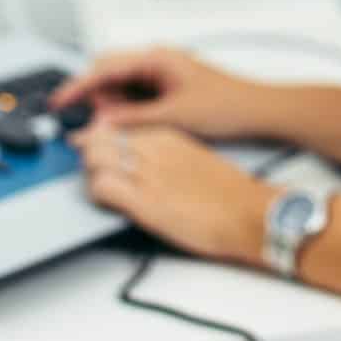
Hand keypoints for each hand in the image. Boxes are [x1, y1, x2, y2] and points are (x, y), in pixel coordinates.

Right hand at [49, 47, 267, 140]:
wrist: (260, 111)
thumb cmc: (229, 104)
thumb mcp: (174, 115)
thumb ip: (132, 120)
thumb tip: (101, 126)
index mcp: (157, 57)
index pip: (105, 67)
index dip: (78, 86)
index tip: (59, 101)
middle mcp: (158, 62)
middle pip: (109, 76)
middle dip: (94, 100)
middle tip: (85, 123)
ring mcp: (163, 77)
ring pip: (122, 90)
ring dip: (111, 110)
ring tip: (108, 131)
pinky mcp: (168, 91)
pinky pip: (136, 100)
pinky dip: (126, 114)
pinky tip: (126, 129)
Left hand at [70, 123, 274, 266]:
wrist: (250, 215)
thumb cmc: (231, 194)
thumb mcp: (196, 159)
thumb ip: (168, 154)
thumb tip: (148, 163)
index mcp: (168, 136)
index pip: (118, 125)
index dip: (102, 138)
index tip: (100, 148)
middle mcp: (153, 149)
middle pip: (99, 137)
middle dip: (91, 153)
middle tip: (96, 169)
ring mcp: (146, 174)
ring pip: (93, 158)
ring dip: (92, 173)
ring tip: (103, 187)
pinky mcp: (142, 202)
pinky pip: (100, 188)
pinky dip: (97, 194)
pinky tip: (109, 202)